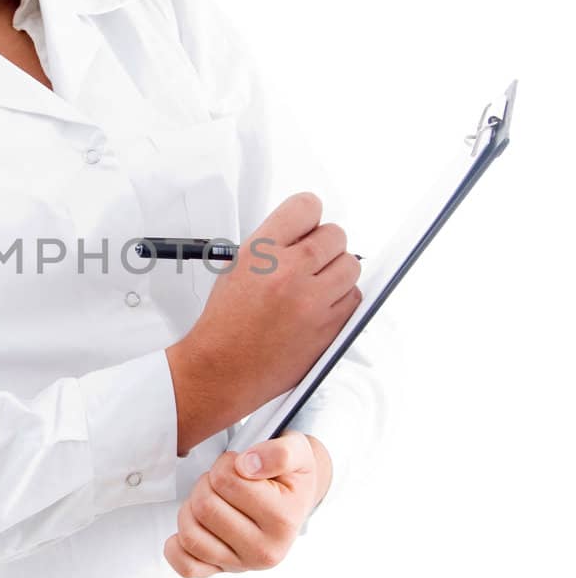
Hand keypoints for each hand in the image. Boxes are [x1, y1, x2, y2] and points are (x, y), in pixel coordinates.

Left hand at [163, 432, 331, 577]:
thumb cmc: (291, 477)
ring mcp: (241, 565)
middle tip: (224, 481)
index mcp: (282, 521)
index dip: (225, 463)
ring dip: (192, 507)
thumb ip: (280, 453)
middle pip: (204, 507)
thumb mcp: (298, 451)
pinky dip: (179, 546)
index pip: (225, 480)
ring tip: (213, 498)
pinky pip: (186, 565)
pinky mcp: (221, 571)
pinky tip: (195, 525)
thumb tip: (248, 465)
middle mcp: (263, 550)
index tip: (239, 464)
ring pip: (190, 533)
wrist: (295, 500)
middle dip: (207, 483)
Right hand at [165, 192, 361, 455]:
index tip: (310, 226)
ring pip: (350, 266)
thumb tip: (304, 233)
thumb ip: (271, 245)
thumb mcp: (235, 268)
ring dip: (337, 272)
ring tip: (316, 286)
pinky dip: (342, 300)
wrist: (223, 370)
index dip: (310, 217)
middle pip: (335, 235)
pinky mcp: (329, 327)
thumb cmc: (225, 325)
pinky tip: (321, 307)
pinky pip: (354, 298)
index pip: (306, 207)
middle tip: (313, 261)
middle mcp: (288, 272)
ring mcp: (312, 301)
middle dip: (325, 246)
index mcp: (261, 252)